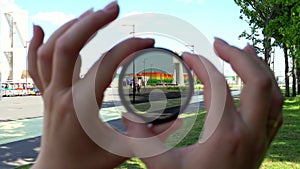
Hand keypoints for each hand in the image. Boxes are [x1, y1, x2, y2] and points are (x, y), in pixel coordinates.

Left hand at [28, 2, 154, 168]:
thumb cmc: (89, 165)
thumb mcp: (124, 152)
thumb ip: (152, 138)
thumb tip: (180, 121)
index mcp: (83, 106)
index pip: (106, 64)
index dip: (130, 47)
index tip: (148, 41)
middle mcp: (61, 94)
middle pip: (69, 46)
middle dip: (93, 22)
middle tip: (114, 8)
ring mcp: (49, 92)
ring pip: (50, 50)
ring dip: (70, 27)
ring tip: (92, 14)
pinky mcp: (45, 94)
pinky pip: (33, 65)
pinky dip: (34, 44)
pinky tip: (38, 29)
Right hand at [124, 38, 282, 168]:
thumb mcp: (162, 167)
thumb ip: (142, 140)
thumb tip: (128, 116)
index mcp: (224, 135)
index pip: (218, 86)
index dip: (201, 65)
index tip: (187, 56)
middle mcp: (249, 133)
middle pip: (257, 81)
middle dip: (238, 56)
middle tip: (218, 43)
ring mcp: (259, 138)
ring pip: (273, 93)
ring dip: (259, 67)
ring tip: (244, 50)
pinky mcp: (261, 143)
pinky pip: (274, 109)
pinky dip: (267, 88)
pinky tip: (256, 81)